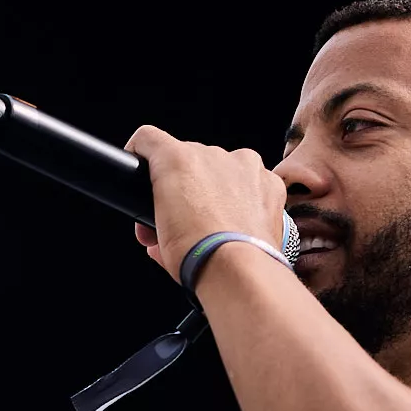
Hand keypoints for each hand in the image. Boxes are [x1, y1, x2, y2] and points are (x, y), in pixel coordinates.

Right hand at [123, 124, 288, 279]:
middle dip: (182, 187)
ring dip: (214, 190)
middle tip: (179, 219)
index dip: (140, 155)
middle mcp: (213, 155)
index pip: (148, 139)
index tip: (144, 171)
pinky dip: (245, 199)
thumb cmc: (197, 255)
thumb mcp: (157, 239)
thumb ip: (155, 220)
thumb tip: (159, 229)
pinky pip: (251, 182)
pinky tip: (239, 222)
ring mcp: (245, 167)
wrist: (238, 272)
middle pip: (188, 161)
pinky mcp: (269, 183)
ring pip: (222, 169)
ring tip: (213, 223)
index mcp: (177, 160)